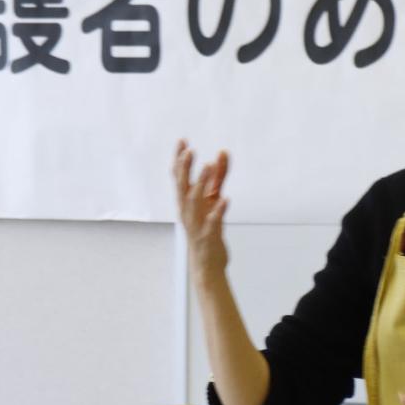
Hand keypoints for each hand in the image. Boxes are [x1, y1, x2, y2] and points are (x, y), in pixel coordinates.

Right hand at [173, 140, 229, 282]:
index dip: (179, 160)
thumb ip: (218, 176)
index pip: (179, 177)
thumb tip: (223, 152)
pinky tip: (225, 199)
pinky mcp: (209, 236)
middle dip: (185, 169)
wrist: (207, 264)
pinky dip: (218, 211)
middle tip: (189, 151)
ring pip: (195, 202)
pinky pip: (212, 223)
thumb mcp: (213, 199)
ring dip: (201, 183)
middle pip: (183, 187)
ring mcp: (197, 224)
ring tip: (208, 166)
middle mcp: (188, 211)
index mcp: (186, 201)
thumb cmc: (207, 228)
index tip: (183, 141)